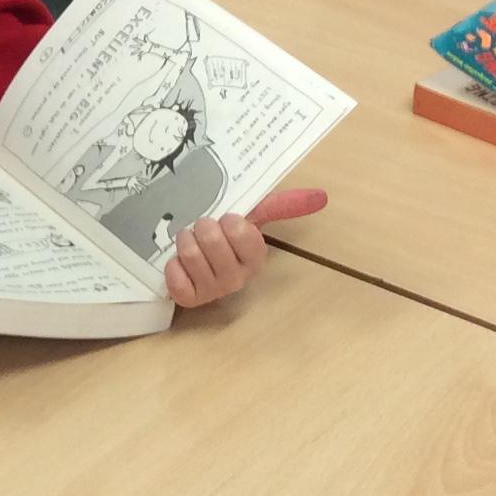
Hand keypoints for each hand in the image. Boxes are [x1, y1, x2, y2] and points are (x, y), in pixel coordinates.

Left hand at [162, 187, 327, 308]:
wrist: (198, 256)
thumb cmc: (227, 236)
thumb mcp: (253, 216)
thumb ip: (284, 205)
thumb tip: (323, 196)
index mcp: (256, 259)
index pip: (241, 231)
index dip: (230, 222)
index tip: (229, 222)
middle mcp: (238, 279)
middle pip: (211, 239)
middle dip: (203, 227)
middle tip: (205, 230)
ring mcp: (213, 292)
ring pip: (189, 253)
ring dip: (185, 241)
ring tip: (190, 241)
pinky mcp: (188, 299)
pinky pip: (174, 275)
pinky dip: (172, 264)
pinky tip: (179, 264)